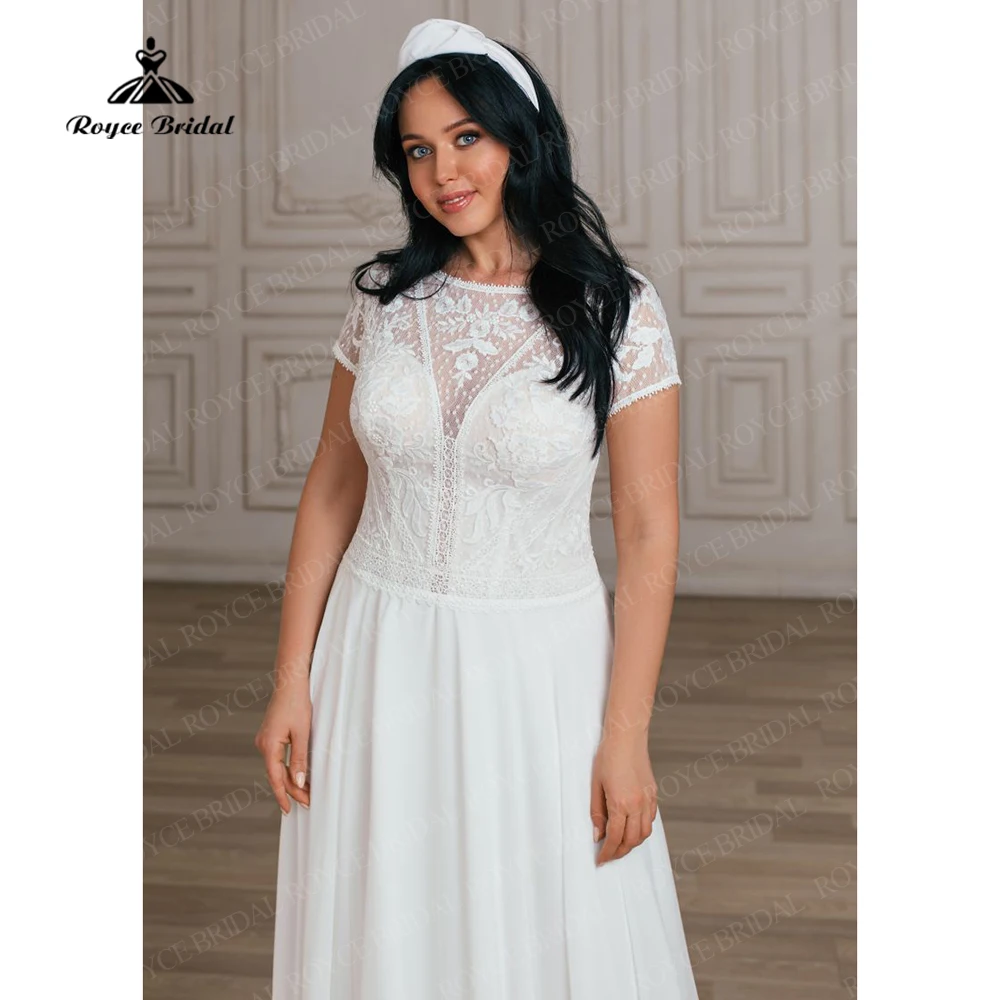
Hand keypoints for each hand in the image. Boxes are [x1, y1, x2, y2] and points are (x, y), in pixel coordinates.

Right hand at [255, 680, 311, 814]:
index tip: (289, 810)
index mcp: (268, 745)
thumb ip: (300, 758)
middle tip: (307, 802)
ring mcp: (265, 740)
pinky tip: (296, 774)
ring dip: (290, 779)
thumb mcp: (302, 732)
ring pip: (276, 766)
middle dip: (291, 789)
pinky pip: (277, 757)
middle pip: (276, 774)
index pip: (275, 778)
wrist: (290, 682)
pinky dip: (286, 767)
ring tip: (304, 793)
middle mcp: (263, 744)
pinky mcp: (270, 735)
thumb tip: (298, 781)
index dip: (283, 795)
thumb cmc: (297, 704)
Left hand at [590, 730, 658, 864]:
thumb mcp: (596, 785)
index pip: (615, 838)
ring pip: (644, 833)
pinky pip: (650, 820)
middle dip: (620, 852)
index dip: (607, 853)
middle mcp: (637, 805)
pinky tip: (632, 828)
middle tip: (608, 856)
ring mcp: (648, 800)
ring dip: (632, 843)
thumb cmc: (608, 757)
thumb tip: (598, 835)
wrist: (626, 738)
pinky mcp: (653, 794)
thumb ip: (597, 812)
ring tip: (620, 845)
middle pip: (631, 840)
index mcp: (620, 803)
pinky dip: (642, 830)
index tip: (601, 859)